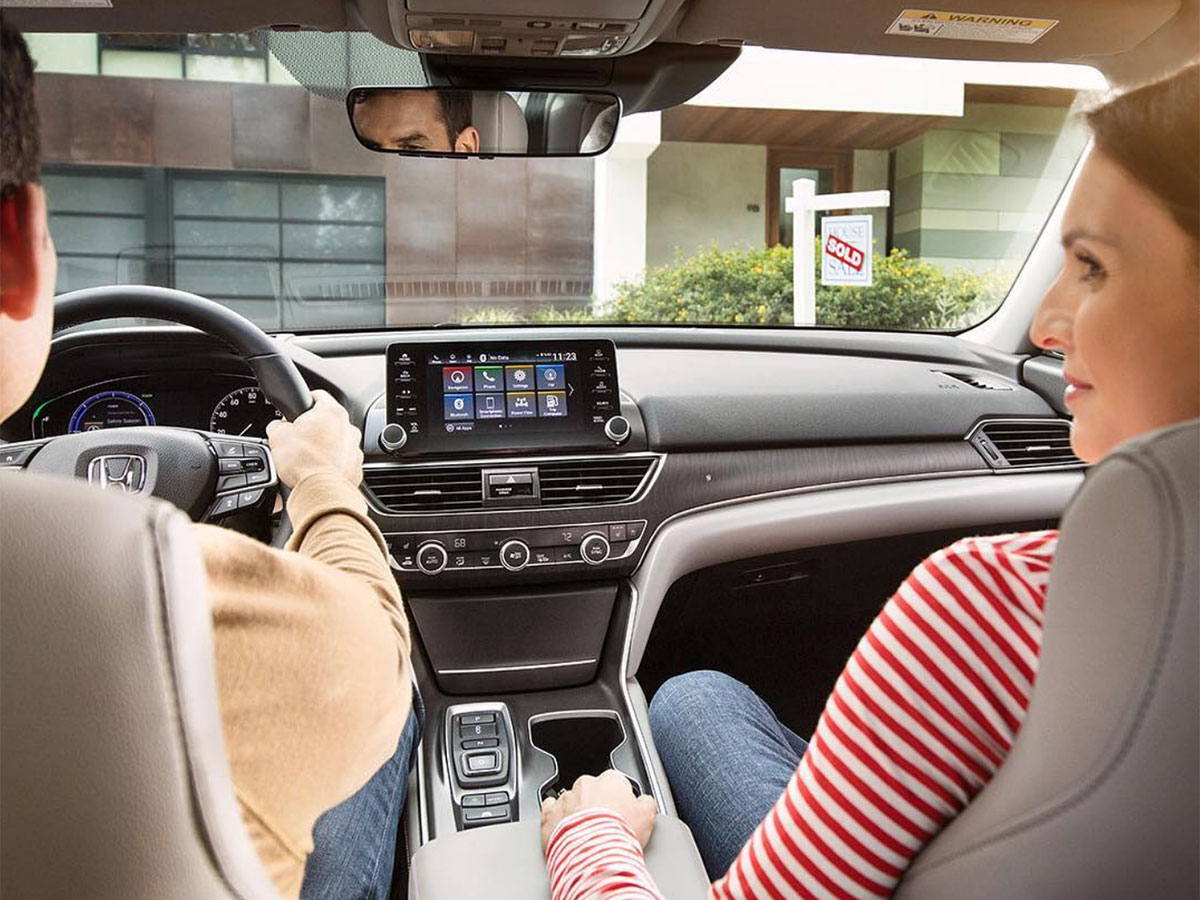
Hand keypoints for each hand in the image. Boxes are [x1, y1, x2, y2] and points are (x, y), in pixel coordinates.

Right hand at [265, 390, 363, 488]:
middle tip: (298, 438)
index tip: (299, 408)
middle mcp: (348, 428)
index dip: (305, 400)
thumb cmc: (303, 462)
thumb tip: (277, 427)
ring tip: (308, 457)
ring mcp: (354, 449)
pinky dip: (332, 464)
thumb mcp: (277, 436)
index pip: (319, 395)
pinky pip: (342, 461)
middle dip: (314, 428)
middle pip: (328, 421)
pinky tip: (318, 470)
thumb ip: (277, 425)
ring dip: (325, 447)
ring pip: (337, 442)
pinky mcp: (356, 468)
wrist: (320, 491)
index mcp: (332, 413)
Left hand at [540, 769, 656, 852]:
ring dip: (577, 814)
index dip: (620, 801)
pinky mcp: (548, 814)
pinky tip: (565, 832)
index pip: (617, 784)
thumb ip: (647, 803)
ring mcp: (566, 798)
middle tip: (604, 828)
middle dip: (596, 806)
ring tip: (586, 836)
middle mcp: (586, 784)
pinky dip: (556, 819)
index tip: (622, 815)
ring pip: (572, 801)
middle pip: (593, 792)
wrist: (593, 855)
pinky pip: (551, 811)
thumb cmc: (619, 836)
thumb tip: (646, 802)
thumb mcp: (648, 817)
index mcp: (611, 780)